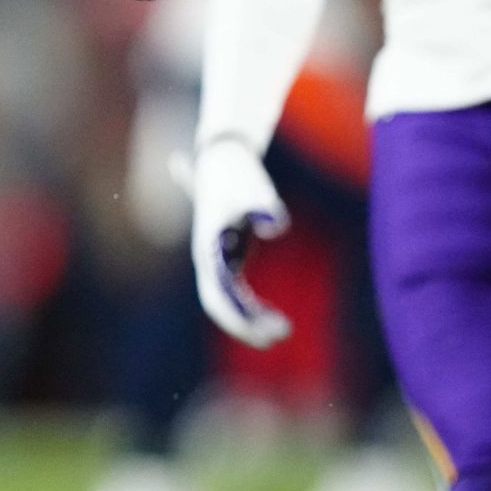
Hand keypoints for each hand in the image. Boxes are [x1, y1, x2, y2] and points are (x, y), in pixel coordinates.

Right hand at [186, 138, 292, 347]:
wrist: (224, 156)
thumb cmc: (238, 172)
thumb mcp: (252, 188)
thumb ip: (264, 207)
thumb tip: (276, 226)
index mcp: (207, 248)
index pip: (216, 295)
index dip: (238, 319)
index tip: (263, 333)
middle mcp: (207, 258)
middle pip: (219, 304)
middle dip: (245, 325)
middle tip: (279, 335)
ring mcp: (217, 259)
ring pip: (228, 301)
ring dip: (250, 319)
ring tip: (283, 329)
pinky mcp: (229, 255)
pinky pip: (236, 292)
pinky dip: (252, 307)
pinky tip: (274, 317)